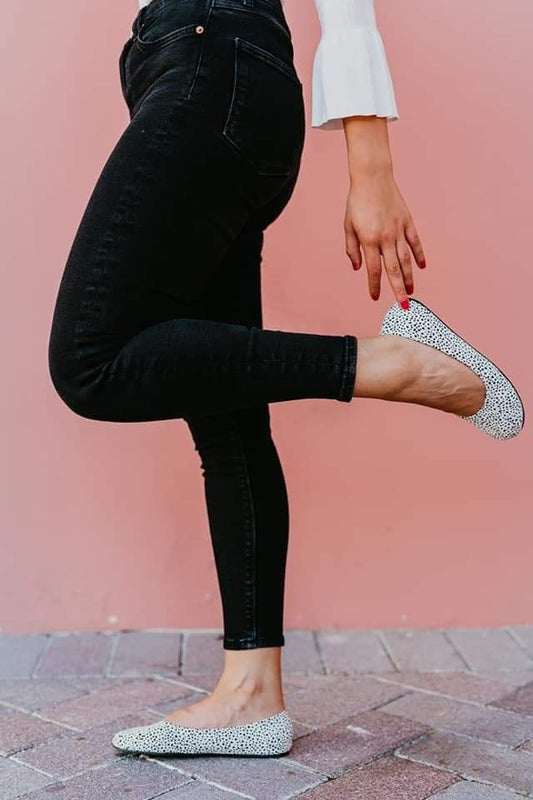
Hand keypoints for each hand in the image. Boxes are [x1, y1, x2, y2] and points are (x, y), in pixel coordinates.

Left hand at [341, 115, 425, 306]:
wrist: (372, 177)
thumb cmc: (357, 202)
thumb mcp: (348, 226)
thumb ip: (352, 249)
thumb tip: (357, 267)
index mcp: (369, 240)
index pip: (373, 270)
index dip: (375, 286)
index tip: (375, 297)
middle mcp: (386, 238)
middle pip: (393, 270)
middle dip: (398, 290)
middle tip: (403, 305)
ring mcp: (399, 230)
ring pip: (406, 259)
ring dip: (409, 277)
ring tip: (411, 291)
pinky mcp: (407, 221)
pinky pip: (415, 242)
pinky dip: (419, 255)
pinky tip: (422, 266)